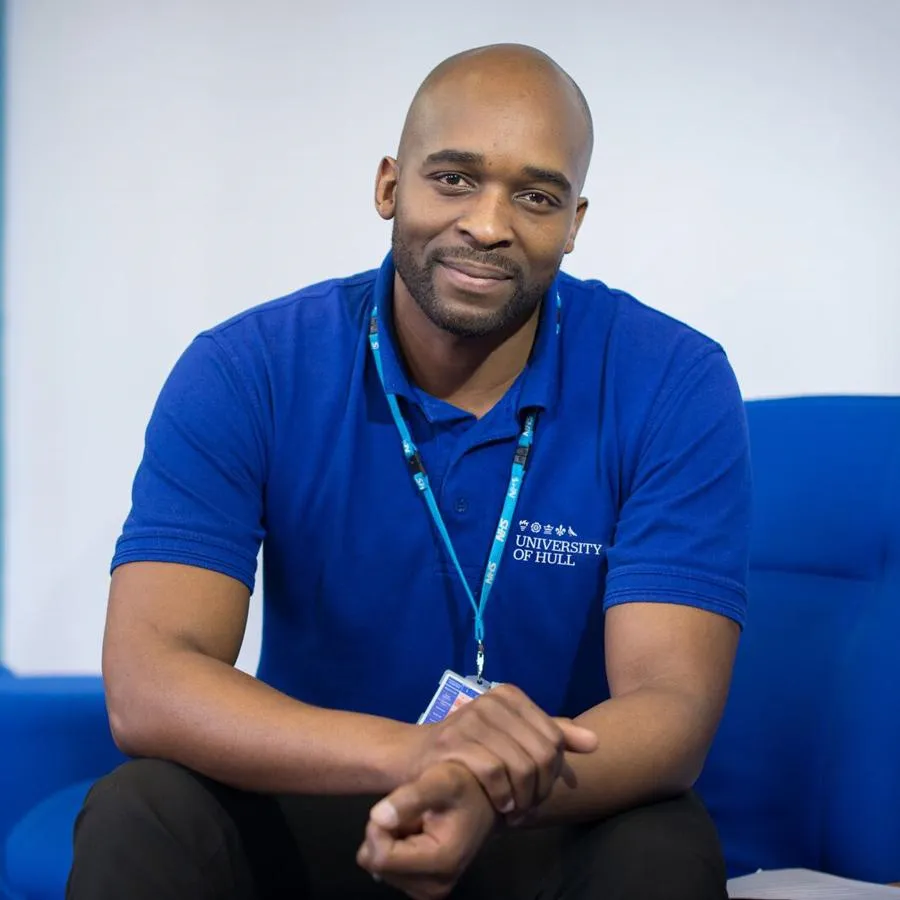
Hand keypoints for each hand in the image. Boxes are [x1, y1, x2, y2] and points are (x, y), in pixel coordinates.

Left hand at [357, 761, 496, 899]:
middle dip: (384, 834)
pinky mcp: (424, 889)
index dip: (378, 828)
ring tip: (416, 823)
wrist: (485, 800)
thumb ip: (411, 797)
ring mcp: (430, 891)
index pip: (382, 857)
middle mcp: (436, 886)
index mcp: (441, 862)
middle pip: (378, 864)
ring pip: (379, 868)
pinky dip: (395, 850)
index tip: (394, 806)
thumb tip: (378, 818)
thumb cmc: (464, 787)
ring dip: (390, 840)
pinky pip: (388, 871)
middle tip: (409, 814)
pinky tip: (415, 835)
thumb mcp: (440, 780)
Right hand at [407, 683, 596, 816]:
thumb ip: (550, 734)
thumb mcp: (510, 735)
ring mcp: (472, 719)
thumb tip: (594, 741)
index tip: (540, 791)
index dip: (553, 773)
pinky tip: (500, 806)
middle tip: (529, 807)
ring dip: (523, 798)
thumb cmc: (468, 748)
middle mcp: (492, 701)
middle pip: (542, 754)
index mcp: (509, 695)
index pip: (554, 738)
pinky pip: (495, 774)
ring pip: (521, 766)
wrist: (414, 756)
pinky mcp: (454, 743)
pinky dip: (503, 797)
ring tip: (516, 810)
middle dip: (540, 789)